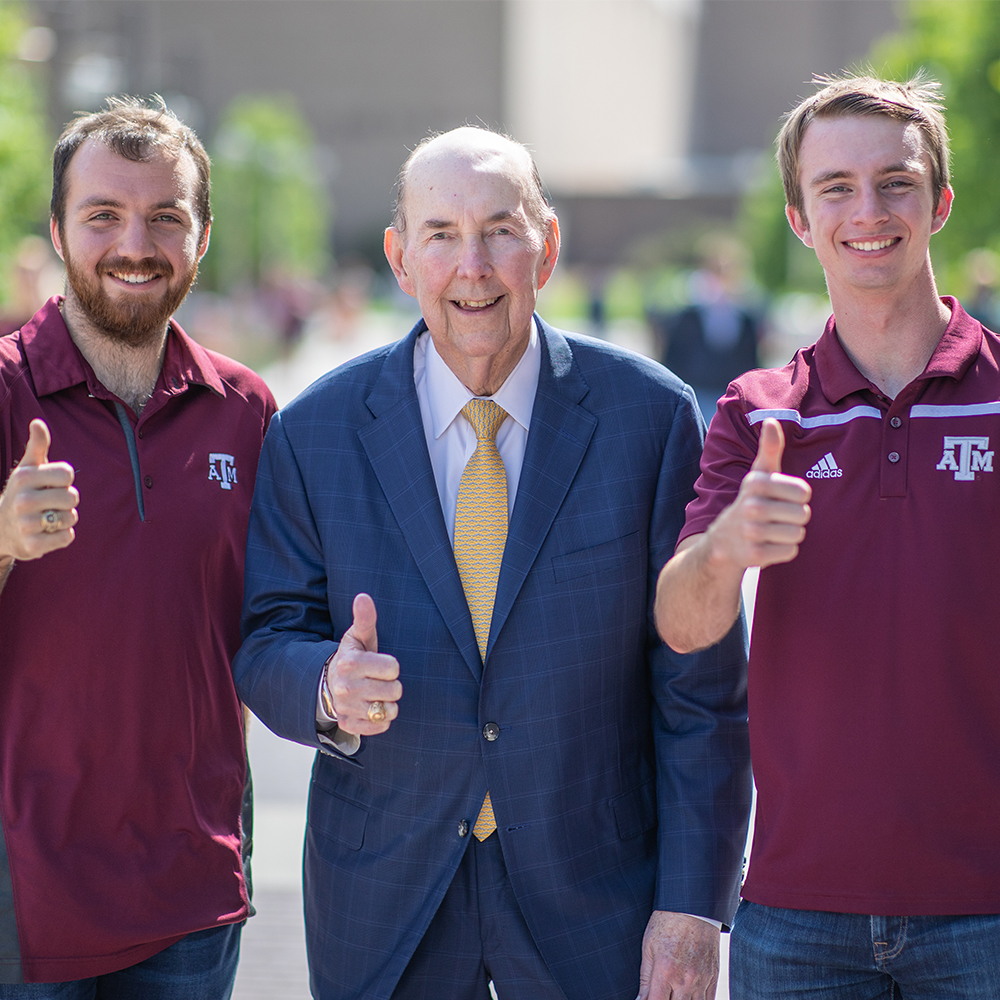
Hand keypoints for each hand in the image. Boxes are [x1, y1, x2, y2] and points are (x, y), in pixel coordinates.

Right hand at [0, 419, 78, 564]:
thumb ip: (38, 445)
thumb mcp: (28, 468)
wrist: (1, 528)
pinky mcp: (32, 546)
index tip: (51, 483)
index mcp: (24, 477)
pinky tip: (47, 532)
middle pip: (72, 497)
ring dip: (65, 519)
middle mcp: (23, 500)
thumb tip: (38, 422)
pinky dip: (62, 536)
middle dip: (67, 501)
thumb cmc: (24, 492)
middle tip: (50, 503)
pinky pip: (67, 537)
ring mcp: (26, 524)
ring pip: (71, 518)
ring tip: (47, 518)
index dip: (65, 480)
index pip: (68, 474)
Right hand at [325, 593, 401, 735]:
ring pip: (390, 710)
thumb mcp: (358, 637)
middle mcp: (346, 687)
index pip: (393, 668)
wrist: (329, 684)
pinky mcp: (349, 725)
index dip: (390, 666)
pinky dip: (381, 720)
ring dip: (387, 703)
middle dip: (390, 685)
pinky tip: (370, 708)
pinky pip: (381, 727)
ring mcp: (347, 708)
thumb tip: (363, 596)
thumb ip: (365, 618)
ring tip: (374, 694)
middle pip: (395, 690)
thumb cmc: (353, 657)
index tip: (378, 664)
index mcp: (350, 663)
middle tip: (376, 680)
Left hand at [637, 911, 719, 999]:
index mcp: (665, 971)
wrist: (693, 907)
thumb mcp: (649, 947)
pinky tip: (689, 997)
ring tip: (675, 994)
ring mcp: (701, 980)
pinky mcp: (713, 977)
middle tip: (662, 993)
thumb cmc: (667, 923)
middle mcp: (685, 980)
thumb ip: (645, 979)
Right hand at [704, 417, 810, 570]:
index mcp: (756, 483)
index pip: (804, 492)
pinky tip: (768, 545)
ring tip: (772, 531)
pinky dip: (783, 551)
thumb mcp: (758, 475)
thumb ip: (769, 449)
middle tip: (777, 518)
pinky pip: (790, 552)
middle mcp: (750, 506)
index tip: (782, 498)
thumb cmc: (751, 501)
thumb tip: (771, 420)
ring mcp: (750, 531)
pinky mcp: (753, 555)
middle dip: (795, 518)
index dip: (798, 497)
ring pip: (798, 534)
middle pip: (803, 514)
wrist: (723, 541)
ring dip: (790, 535)